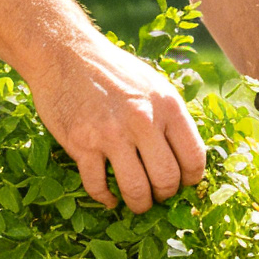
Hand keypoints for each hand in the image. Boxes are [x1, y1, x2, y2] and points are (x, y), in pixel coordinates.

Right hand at [21, 30, 205, 212]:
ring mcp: (111, 134)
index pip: (193, 157)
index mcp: (167, 105)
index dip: (191, 179)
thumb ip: (170, 117)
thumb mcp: (153, 84)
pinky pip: (98, 186)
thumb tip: (185, 156)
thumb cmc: (113, 70)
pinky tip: (109, 198)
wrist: (65, 54)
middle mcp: (143, 121)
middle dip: (165, 196)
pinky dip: (105, 199)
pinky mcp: (82, 144)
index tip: (183, 184)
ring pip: (136, 190)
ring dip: (139, 204)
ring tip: (137, 203)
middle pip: (167, 180)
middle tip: (158, 196)